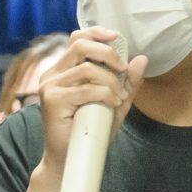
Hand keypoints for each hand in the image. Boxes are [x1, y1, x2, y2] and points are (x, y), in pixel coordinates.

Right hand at [35, 32, 144, 172]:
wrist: (70, 159)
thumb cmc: (89, 130)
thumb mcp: (115, 102)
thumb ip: (127, 82)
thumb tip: (141, 58)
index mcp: (63, 69)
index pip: (76, 38)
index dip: (97, 33)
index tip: (117, 38)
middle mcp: (53, 74)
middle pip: (80, 45)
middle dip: (108, 54)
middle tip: (122, 69)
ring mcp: (50, 86)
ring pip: (88, 69)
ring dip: (111, 82)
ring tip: (119, 97)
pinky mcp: (53, 100)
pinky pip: (86, 89)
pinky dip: (106, 94)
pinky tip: (113, 104)